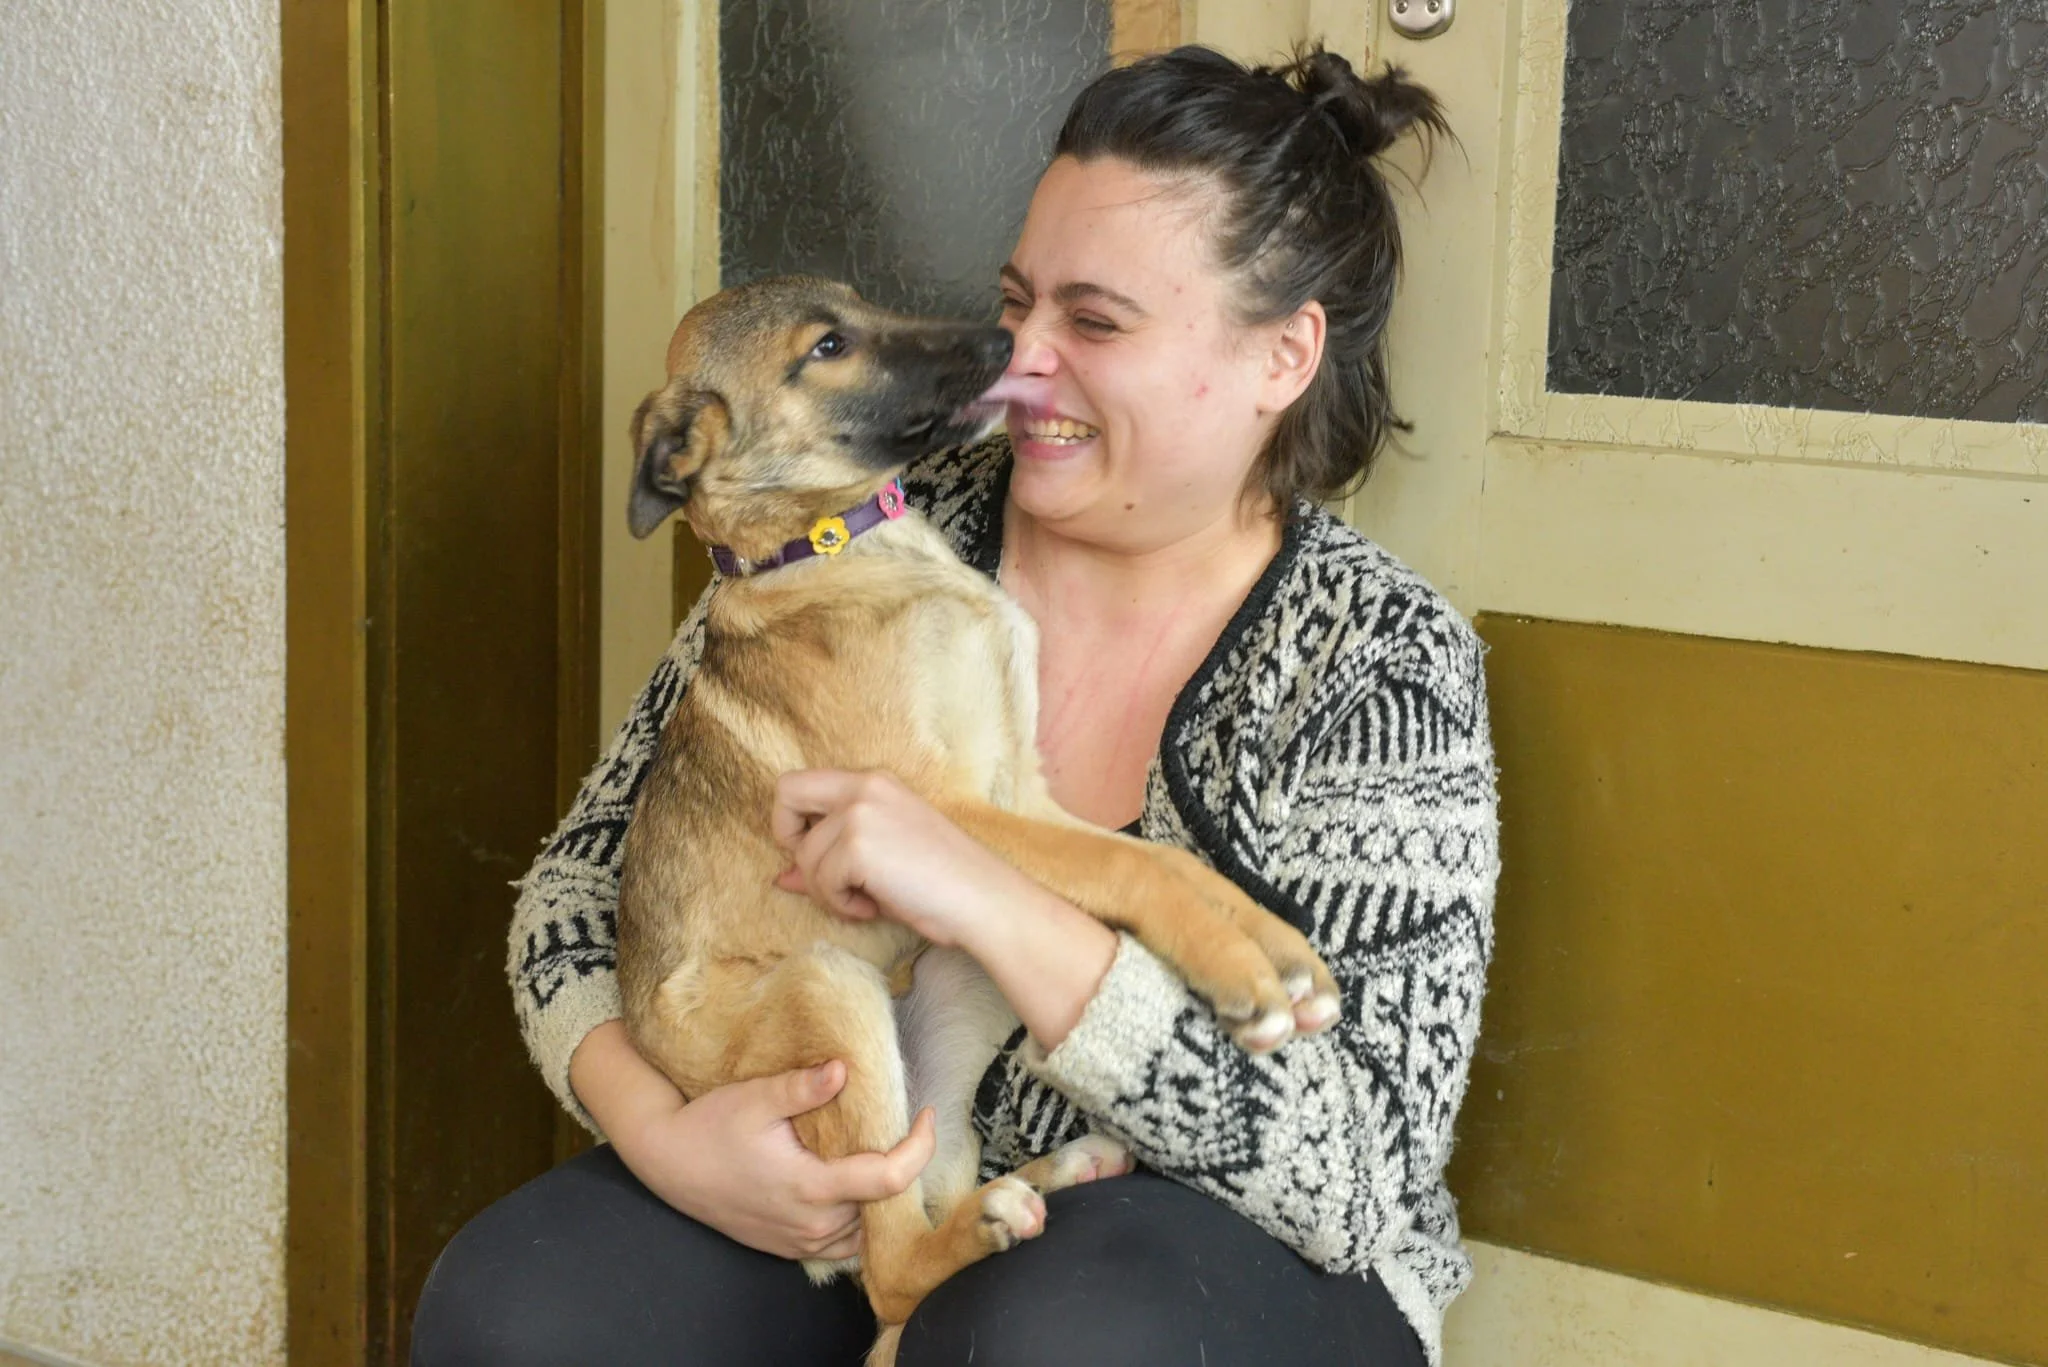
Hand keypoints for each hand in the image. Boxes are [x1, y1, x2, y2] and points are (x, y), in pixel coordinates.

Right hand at [573, 1022, 935, 1259]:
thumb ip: (802, 1087)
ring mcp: (802, 1242)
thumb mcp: (755, 1099)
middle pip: (884, 1204)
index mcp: (812, 1188)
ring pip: (866, 1229)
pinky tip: (854, 1184)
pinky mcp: (790, 1247)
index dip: (920, 1148)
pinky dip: (859, 1216)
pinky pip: (842, 1242)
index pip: (890, 1179)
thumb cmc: (710, 1128)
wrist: (670, 1164)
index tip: (926, 1115)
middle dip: (904, 1165)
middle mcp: (813, 1224)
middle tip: (905, 1125)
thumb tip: (844, 1069)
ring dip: (880, 1195)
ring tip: (885, 1152)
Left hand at [771, 769, 1031, 945]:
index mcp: (873, 781)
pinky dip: (841, 905)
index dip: (793, 821)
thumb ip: (829, 858)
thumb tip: (782, 877)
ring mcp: (859, 814)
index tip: (817, 854)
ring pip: (804, 856)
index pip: (798, 782)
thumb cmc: (940, 882)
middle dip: (791, 841)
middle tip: (825, 874)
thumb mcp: (878, 860)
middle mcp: (863, 787)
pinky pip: (822, 882)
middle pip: (786, 795)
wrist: (982, 898)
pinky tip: (872, 907)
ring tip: (867, 900)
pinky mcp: (858, 846)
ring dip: (827, 891)